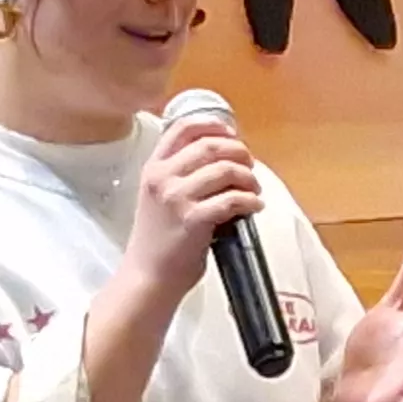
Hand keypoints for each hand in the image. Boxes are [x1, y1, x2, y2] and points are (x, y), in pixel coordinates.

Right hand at [122, 114, 261, 293]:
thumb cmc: (157, 239)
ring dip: (248, 177)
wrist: (148, 276)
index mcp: (153, 168)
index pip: (182, 128)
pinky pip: (232, 199)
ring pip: (224, 170)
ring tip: (254, 189)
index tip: (232, 134)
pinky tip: (255, 206)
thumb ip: (179, 175)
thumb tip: (222, 159)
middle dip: (238, 152)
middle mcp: (162, 177)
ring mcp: (177, 198)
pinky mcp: (193, 219)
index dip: (213, 125)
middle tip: (250, 165)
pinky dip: (250, 200)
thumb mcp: (158, 197)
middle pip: (210, 146)